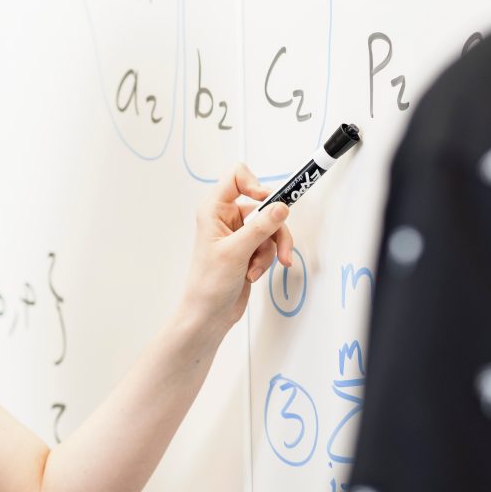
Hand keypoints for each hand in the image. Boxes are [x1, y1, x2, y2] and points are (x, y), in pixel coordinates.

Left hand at [178, 163, 293, 340]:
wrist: (208, 314)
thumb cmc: (208, 284)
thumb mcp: (236, 252)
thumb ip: (260, 227)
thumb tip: (281, 207)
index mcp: (214, 210)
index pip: (237, 177)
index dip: (257, 185)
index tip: (269, 203)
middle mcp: (225, 217)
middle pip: (264, 207)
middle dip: (274, 231)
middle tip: (282, 251)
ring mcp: (238, 234)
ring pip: (270, 229)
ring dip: (269, 251)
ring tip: (256, 270)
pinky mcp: (248, 249)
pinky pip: (269, 245)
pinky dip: (266, 260)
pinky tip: (252, 274)